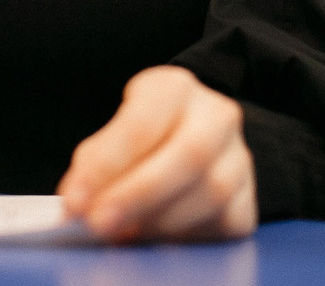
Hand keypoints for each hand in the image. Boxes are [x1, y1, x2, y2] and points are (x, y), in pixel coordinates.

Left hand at [57, 66, 255, 243]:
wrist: (193, 135)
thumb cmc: (145, 133)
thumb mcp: (116, 129)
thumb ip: (96, 161)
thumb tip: (78, 201)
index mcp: (175, 88)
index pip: (142, 124)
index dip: (106, 165)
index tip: (75, 200)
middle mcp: (217, 116)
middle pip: (188, 156)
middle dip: (138, 195)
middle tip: (99, 223)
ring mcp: (239, 157)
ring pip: (211, 193)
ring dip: (159, 221)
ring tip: (123, 231)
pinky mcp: (249, 198)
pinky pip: (223, 222)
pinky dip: (185, 236)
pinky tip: (155, 237)